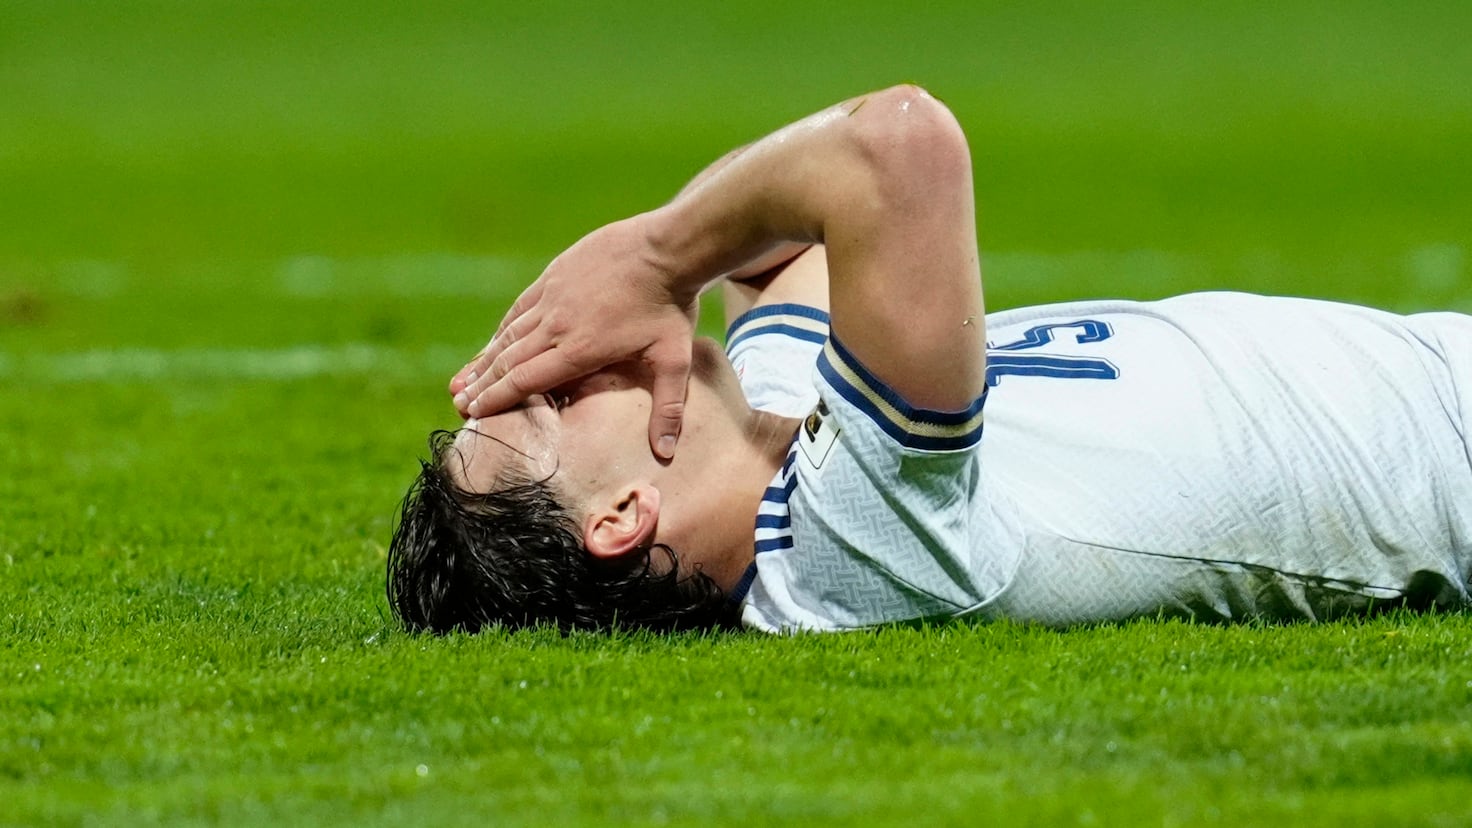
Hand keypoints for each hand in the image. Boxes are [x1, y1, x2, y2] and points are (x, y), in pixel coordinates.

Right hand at [450, 212, 700, 459]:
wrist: (667, 247)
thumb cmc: (672, 305)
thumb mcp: (675, 360)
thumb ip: (668, 409)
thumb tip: (665, 453)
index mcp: (580, 350)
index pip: (525, 380)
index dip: (496, 399)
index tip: (473, 412)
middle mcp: (557, 325)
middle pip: (508, 360)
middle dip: (481, 385)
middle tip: (459, 403)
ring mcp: (552, 296)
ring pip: (509, 334)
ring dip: (484, 358)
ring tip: (463, 379)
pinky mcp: (555, 275)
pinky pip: (521, 307)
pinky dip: (504, 328)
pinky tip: (494, 339)